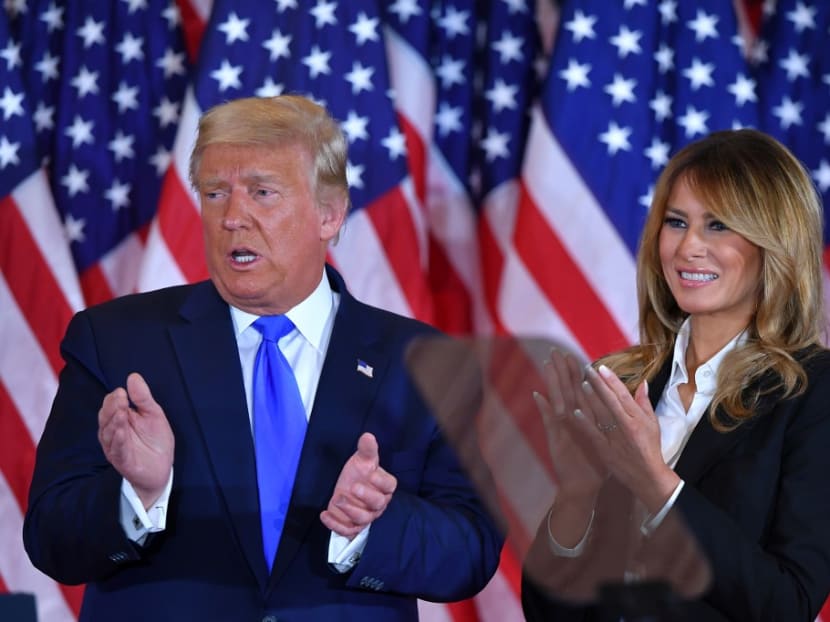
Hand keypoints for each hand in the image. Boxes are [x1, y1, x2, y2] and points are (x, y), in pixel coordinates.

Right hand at [98, 372, 173, 508]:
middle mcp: (113, 432)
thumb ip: (143, 397)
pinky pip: (117, 450)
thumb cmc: (155, 440)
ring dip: (114, 422)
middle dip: (112, 408)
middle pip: (107, 417)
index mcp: (120, 419)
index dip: (115, 399)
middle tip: (120, 398)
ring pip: (109, 433)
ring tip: (120, 412)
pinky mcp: (122, 460)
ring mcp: (116, 446)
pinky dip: (117, 441)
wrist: (162, 468)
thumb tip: (133, 376)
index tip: (122, 391)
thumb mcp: (153, 414)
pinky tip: (120, 432)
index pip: (111, 405)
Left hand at [320, 433, 396, 538]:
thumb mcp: (362, 460)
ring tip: (337, 498)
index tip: (370, 473)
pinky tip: (324, 514)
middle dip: (365, 497)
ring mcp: (366, 516)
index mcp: (384, 487)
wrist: (347, 489)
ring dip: (349, 510)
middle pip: (377, 504)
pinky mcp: (353, 526)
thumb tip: (368, 436)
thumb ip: (367, 450)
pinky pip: (347, 530)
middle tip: (352, 487)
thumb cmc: (359, 474)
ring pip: (363, 519)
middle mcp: (378, 504)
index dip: (381, 481)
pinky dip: (335, 524)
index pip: (389, 485)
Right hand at [536, 349, 606, 500]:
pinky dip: (544, 409)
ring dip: (552, 383)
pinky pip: (550, 422)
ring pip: (557, 400)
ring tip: (547, 365)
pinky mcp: (557, 440)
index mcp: (584, 418)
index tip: (574, 354)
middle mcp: (571, 420)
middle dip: (562, 371)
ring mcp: (562, 429)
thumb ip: (608, 420)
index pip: (579, 390)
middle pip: (566, 390)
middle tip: (556, 351)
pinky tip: (538, 395)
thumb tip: (614, 404)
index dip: (576, 373)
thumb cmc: (594, 463)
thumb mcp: (604, 438)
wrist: (584, 486)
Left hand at [582, 365, 679, 512]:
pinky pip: (593, 433)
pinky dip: (584, 422)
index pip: (623, 395)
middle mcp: (626, 426)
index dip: (612, 380)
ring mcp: (615, 438)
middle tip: (586, 369)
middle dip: (598, 384)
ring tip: (581, 383)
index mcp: (637, 419)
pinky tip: (575, 411)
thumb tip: (642, 383)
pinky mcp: (605, 450)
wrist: (647, 476)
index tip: (601, 367)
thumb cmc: (650, 449)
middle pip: (610, 401)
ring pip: (600, 414)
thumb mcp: (653, 424)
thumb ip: (644, 403)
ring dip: (590, 398)